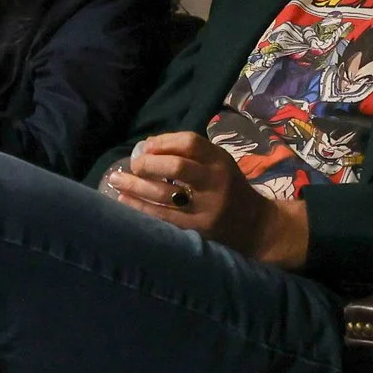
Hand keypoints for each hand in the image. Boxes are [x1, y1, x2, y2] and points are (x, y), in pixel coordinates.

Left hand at [102, 131, 307, 266]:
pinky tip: (125, 202)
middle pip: (177, 168)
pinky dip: (141, 208)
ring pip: (164, 195)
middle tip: (133, 166)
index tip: (146, 147)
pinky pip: (164, 217)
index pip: (190, 143)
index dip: (163, 142)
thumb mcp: (219, 165)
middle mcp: (216, 183)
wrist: (256, 226)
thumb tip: (147, 147)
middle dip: (148, 165)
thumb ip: (191, 155)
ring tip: (116, 181)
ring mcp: (207, 208)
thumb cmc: (229, 189)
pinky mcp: (198, 229)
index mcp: (221, 161)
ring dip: (135, 187)